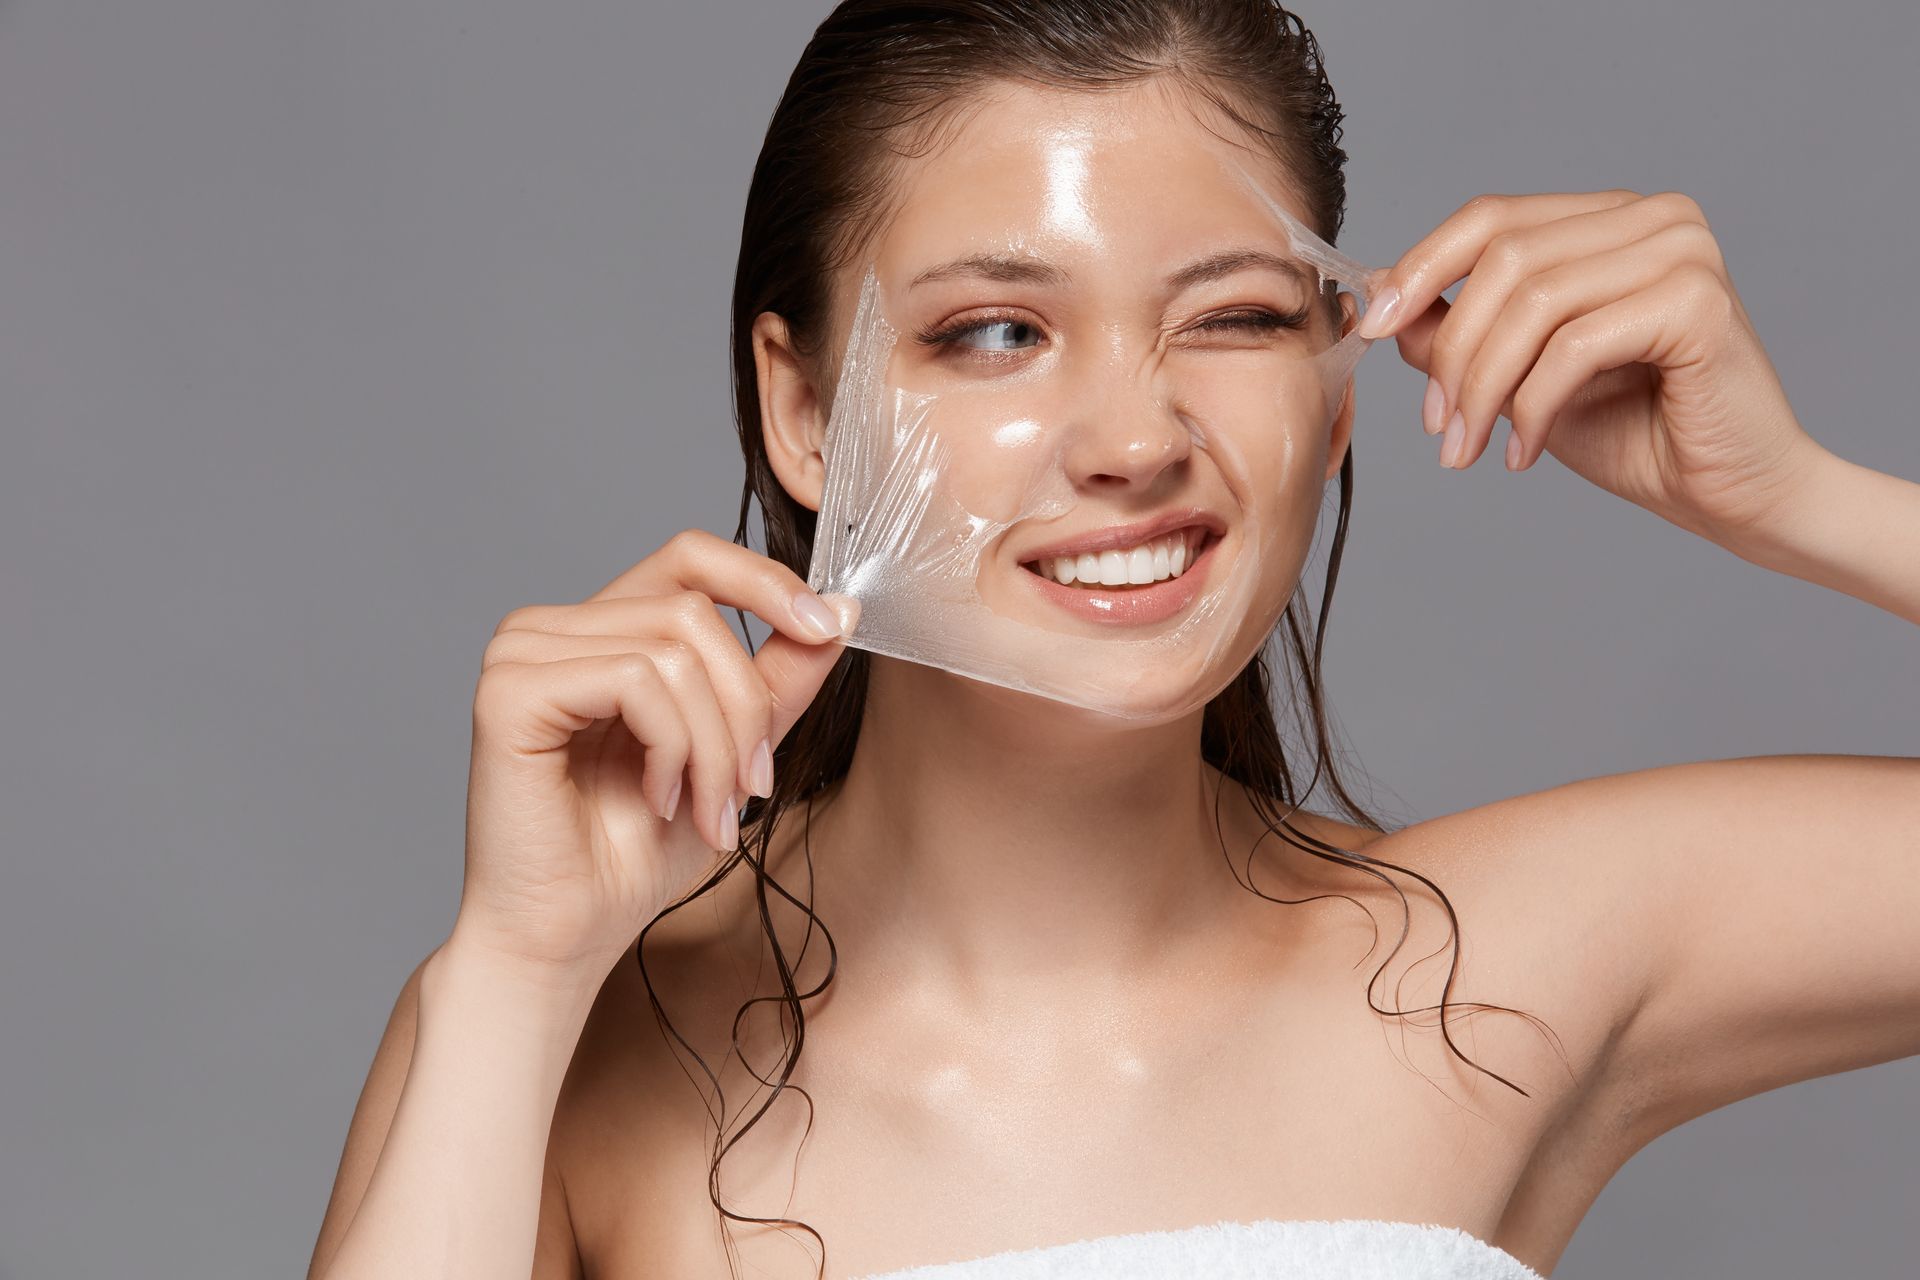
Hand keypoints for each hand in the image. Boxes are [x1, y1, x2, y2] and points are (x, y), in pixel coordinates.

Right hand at [452, 529, 856, 981]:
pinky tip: (658, 801)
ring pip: (674, 649)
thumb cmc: (633, 855)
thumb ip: (778, 679)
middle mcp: (551, 627)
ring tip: (706, 813)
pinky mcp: (509, 690)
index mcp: (599, 629)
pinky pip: (634, 678)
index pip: (691, 556)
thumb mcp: (733, 753)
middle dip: (746, 708)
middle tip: (751, 789)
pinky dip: (672, 747)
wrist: (567, 938)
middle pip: (695, 610)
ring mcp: (521, 652)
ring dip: (715, 745)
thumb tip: (840, 606)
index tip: (827, 629)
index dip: (765, 580)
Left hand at [1359, 190, 1828, 550]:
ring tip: (1468, 448)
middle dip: (1452, 351)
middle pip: (1504, 259)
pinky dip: (1534, 406)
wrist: (1731, 494)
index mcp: (1608, 220)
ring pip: (1532, 303)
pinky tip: (1526, 452)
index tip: (1370, 329)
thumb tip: (1379, 300)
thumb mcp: (1518, 377)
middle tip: (1438, 426)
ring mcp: (1682, 251)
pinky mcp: (1697, 301)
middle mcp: (1651, 218)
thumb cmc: (1634, 433)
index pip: (1491, 217)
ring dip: (1483, 388)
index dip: (1421, 268)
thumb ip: (1457, 332)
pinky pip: (1574, 346)